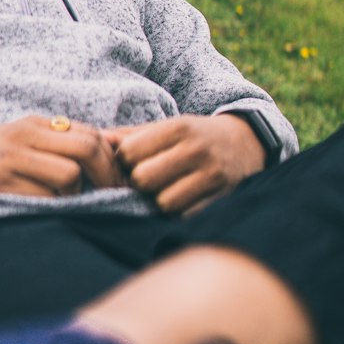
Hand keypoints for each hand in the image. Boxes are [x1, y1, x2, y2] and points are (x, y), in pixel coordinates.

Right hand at [0, 116, 125, 212]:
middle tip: (115, 201)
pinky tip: (42, 217)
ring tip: (66, 208)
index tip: (123, 186)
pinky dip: (51, 211)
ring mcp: (10, 158)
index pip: (92, 134)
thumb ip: (54, 148)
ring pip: (70, 174)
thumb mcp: (16, 145)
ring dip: (76, 197)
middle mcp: (24, 135)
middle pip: (89, 148)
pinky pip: (42, 199)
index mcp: (33, 125)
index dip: (114, 162)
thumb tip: (105, 160)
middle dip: (109, 178)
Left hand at [104, 114, 265, 215]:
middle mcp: (196, 149)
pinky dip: (179, 213)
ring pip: (164, 202)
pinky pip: (185, 216)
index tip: (133, 164)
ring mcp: (212, 175)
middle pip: (143, 179)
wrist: (247, 145)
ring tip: (167, 191)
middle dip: (140, 184)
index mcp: (179, 128)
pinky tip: (184, 201)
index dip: (125, 162)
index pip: (130, 152)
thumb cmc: (195, 138)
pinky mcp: (222, 199)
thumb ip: (130, 135)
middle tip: (149, 181)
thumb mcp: (167, 128)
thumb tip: (95, 139)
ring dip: (160, 201)